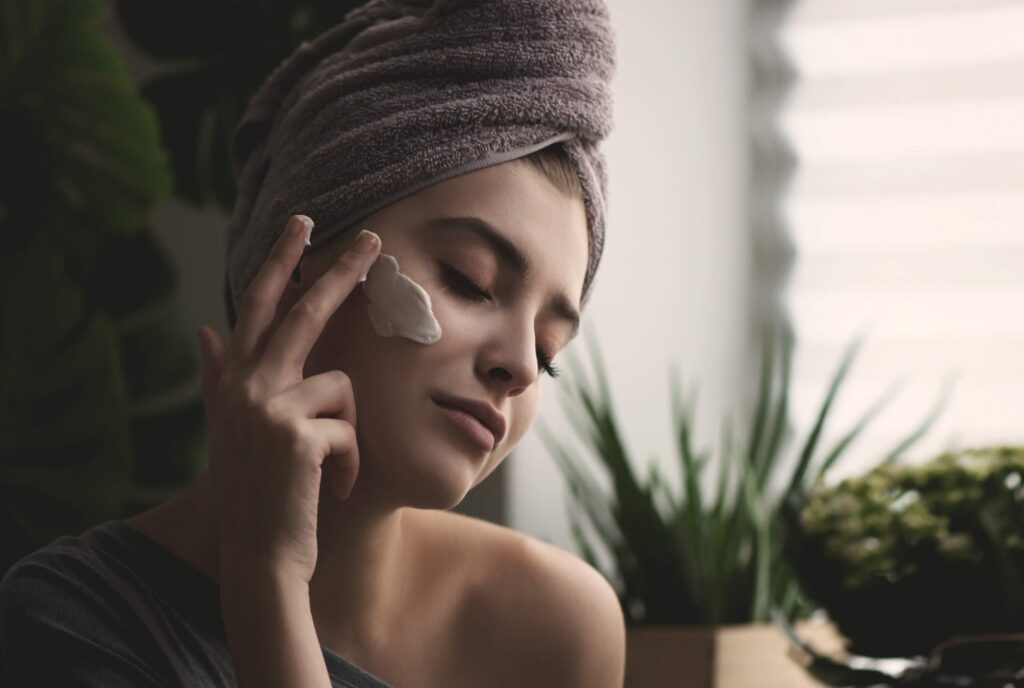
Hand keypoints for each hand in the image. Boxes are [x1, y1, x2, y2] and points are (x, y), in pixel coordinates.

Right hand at [194, 215, 380, 586]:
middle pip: (303, 312)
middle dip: (339, 272)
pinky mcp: (294, 435)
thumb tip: (203, 330)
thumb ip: (219, 378)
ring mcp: (267, 408)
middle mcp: (246, 386)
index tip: (302, 224)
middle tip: (373, 237)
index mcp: (237, 381)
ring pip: (342, 386)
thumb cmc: (258, 491)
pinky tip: (332, 488)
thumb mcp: (233, 431)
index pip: (258, 306)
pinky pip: (349, 429)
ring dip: (348, 432)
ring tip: (327, 469)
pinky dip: (350, 464)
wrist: (258, 555)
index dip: (280, 262)